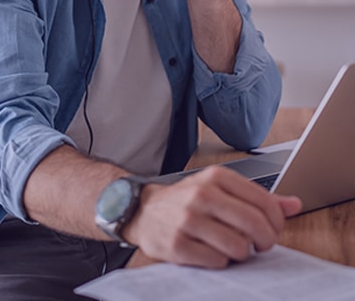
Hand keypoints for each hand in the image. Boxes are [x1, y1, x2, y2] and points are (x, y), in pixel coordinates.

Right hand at [124, 165, 301, 268]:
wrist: (144, 211)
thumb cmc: (187, 201)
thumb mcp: (220, 189)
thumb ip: (258, 198)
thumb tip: (295, 204)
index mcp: (216, 177)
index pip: (263, 201)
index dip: (276, 221)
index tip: (272, 229)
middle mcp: (202, 195)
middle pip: (254, 224)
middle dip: (265, 240)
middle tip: (261, 244)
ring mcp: (188, 220)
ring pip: (238, 246)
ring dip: (242, 253)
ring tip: (233, 247)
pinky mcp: (177, 245)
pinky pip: (217, 262)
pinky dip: (221, 261)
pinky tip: (213, 252)